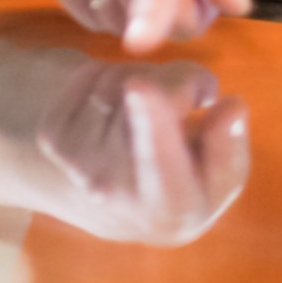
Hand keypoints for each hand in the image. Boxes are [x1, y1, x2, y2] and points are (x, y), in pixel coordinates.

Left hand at [30, 58, 249, 245]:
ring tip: (152, 112)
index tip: (139, 86)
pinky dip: (110, 80)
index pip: (160, 158)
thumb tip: (230, 108)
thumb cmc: (186, 182)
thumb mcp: (221, 177)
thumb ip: (230, 146)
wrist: (121, 202)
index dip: (152, 119)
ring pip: (118, 79)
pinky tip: (119, 109)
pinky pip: (89, 75)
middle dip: (174, 84)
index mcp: (168, 207)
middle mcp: (113, 190)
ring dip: (143, 81)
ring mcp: (76, 163)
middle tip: (190, 100)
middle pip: (143, 94)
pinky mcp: (51, 138)